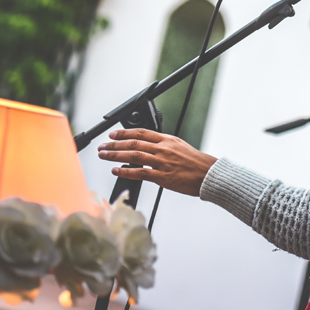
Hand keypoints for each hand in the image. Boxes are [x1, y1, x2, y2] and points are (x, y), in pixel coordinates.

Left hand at [97, 128, 216, 196]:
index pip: (141, 132)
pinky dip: (126, 171)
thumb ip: (162, 145)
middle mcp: (163, 149)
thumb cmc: (195, 162)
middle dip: (115, 144)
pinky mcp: (162, 177)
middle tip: (102, 146)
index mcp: (167, 140)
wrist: (207, 174)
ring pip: (133, 155)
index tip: (113, 134)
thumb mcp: (178, 146)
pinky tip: (116, 170)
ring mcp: (162, 162)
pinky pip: (140, 173)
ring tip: (104, 155)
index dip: (125, 133)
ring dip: (115, 155)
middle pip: (134, 143)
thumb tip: (146, 146)